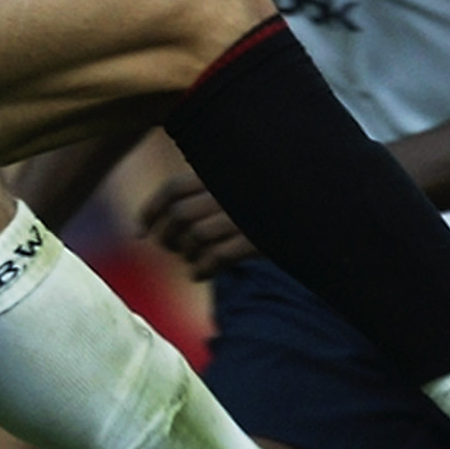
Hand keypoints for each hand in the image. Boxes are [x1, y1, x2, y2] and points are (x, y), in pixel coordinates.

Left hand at [138, 171, 254, 278]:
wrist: (311, 215)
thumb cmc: (259, 206)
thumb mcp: (230, 190)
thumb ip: (196, 197)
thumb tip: (138, 232)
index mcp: (219, 174)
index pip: (174, 188)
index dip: (151, 211)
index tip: (141, 232)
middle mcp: (229, 191)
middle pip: (180, 214)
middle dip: (167, 236)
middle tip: (170, 248)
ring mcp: (243, 214)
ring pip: (196, 235)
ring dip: (186, 254)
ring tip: (191, 260)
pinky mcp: (256, 239)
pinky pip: (217, 256)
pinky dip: (202, 269)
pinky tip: (200, 274)